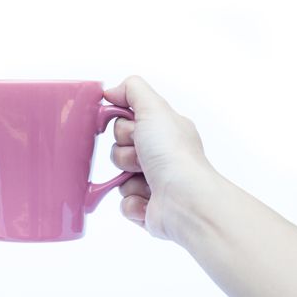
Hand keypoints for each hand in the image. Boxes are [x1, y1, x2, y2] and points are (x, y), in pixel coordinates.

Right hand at [105, 76, 214, 239]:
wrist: (185, 200)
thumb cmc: (173, 154)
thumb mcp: (154, 109)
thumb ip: (132, 90)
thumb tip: (112, 91)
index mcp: (164, 131)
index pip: (127, 122)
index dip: (123, 126)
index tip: (133, 129)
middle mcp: (161, 155)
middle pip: (118, 148)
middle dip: (125, 152)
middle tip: (142, 157)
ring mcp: (154, 182)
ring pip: (118, 176)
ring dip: (127, 178)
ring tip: (147, 181)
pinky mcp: (147, 207)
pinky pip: (122, 201)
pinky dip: (132, 201)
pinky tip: (149, 199)